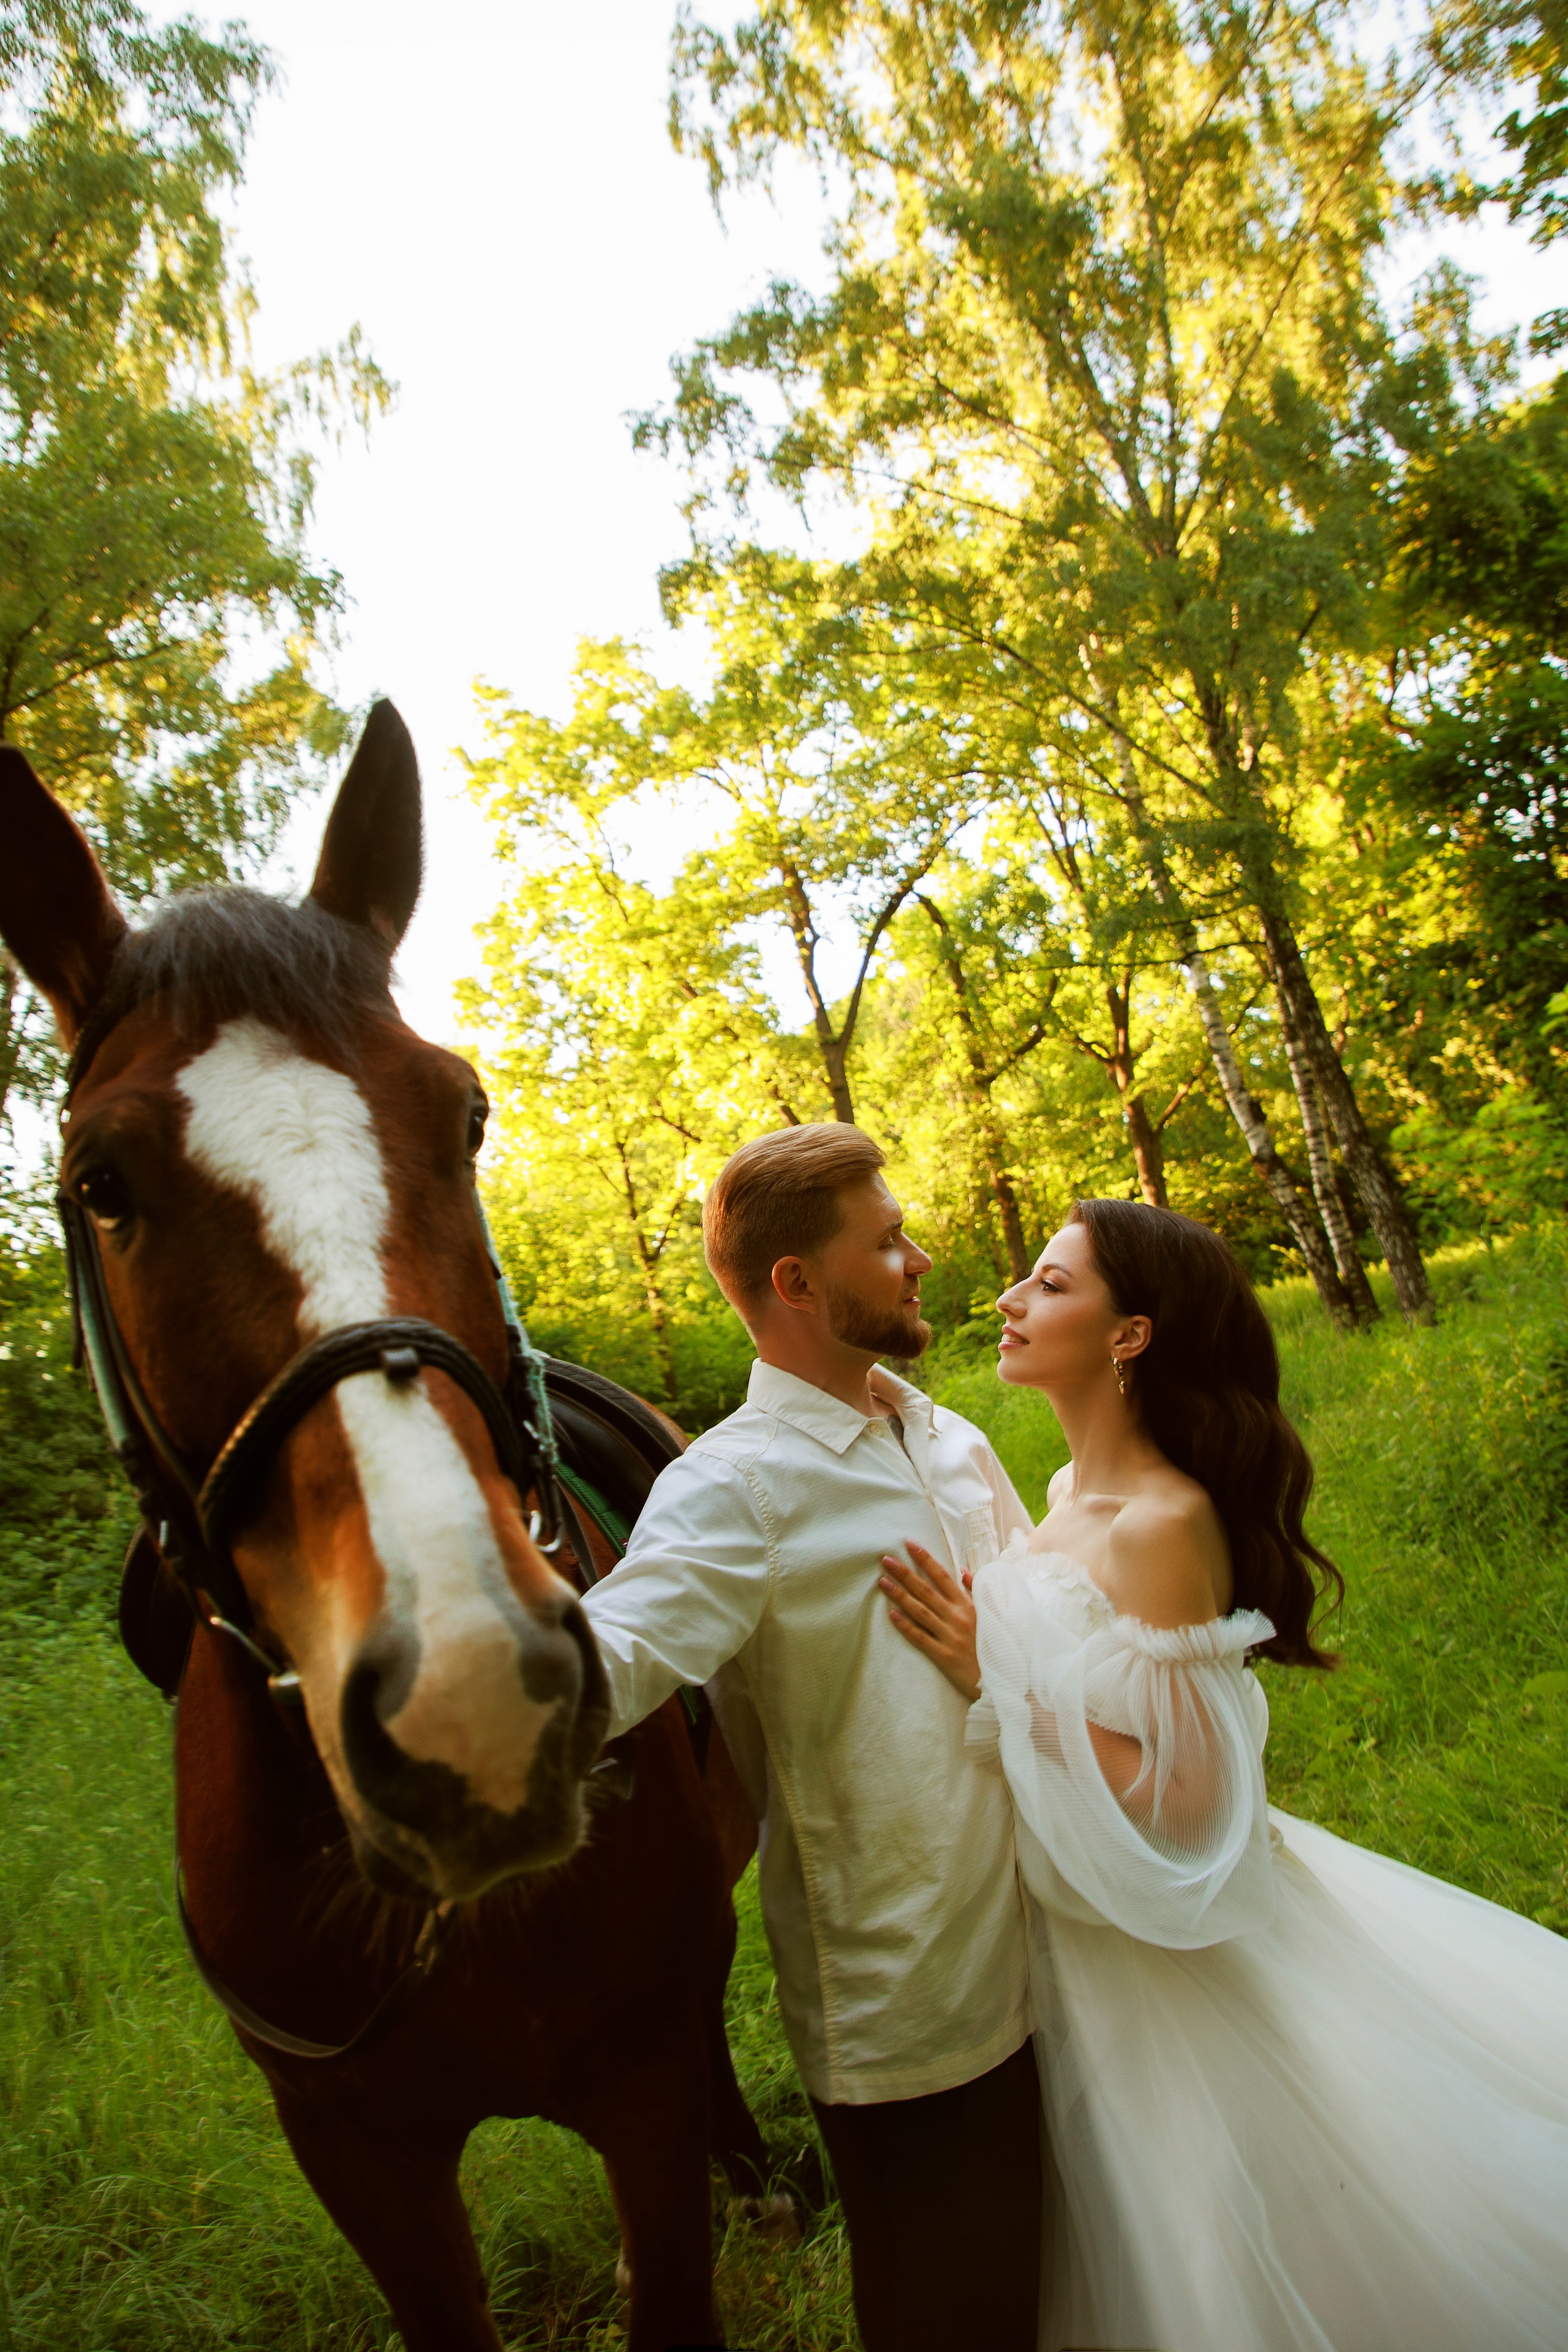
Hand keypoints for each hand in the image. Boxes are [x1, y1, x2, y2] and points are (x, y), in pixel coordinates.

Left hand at [879, 1541, 981, 1701]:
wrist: (1003, 1677)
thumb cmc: (995, 1643)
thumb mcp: (991, 1612)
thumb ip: (976, 1590)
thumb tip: (962, 1571)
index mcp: (968, 1604)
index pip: (942, 1576)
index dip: (925, 1559)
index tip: (909, 1544)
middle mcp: (957, 1617)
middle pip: (926, 1590)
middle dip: (905, 1573)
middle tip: (885, 1560)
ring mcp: (950, 1636)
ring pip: (920, 1611)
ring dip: (900, 1595)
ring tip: (882, 1582)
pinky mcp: (944, 1656)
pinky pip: (921, 1638)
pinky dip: (906, 1626)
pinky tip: (891, 1614)